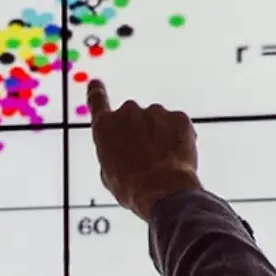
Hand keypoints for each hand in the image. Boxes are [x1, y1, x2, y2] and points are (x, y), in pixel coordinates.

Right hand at [85, 79, 202, 219]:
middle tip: (146, 157)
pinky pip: (178, 125)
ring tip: (162, 162)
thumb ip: (113, 153)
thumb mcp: (109, 174)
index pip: (97, 101)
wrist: (162, 191)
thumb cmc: (131, 188)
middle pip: (133, 117)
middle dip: (140, 132)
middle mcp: (128, 112)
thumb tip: (122, 150)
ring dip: (160, 136)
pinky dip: (179, 138)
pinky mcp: (179, 117)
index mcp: (106, 127)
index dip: (97, 92)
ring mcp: (155, 112)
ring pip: (158, 122)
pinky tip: (176, 158)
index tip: (96, 84)